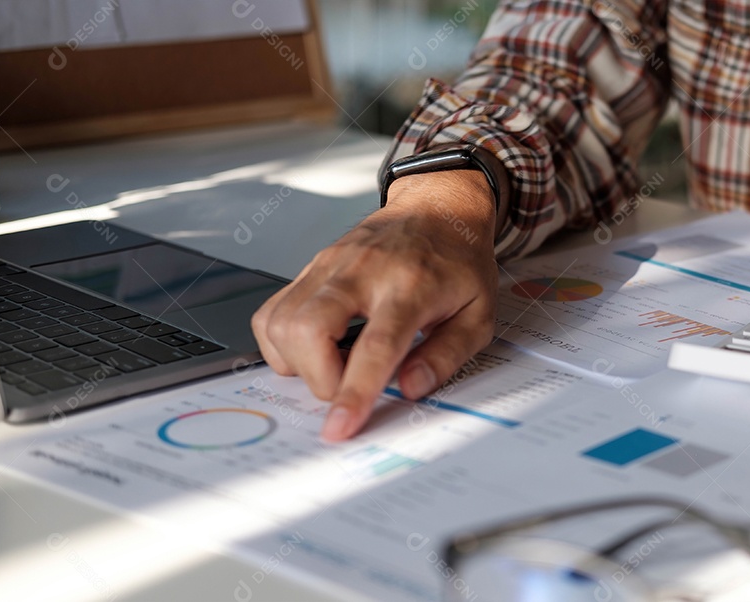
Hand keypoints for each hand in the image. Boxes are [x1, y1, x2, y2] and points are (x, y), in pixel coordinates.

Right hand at [252, 170, 498, 440]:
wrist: (438, 208)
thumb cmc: (458, 261)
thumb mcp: (478, 314)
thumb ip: (446, 356)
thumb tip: (409, 389)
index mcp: (410, 285)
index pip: (374, 346)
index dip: (353, 392)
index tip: (340, 427)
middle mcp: (362, 271)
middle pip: (308, 330)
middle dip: (318, 378)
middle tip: (347, 384)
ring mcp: (329, 265)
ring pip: (280, 322)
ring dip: (299, 363)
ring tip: (336, 363)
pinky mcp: (310, 267)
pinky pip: (271, 312)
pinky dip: (283, 343)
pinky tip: (315, 346)